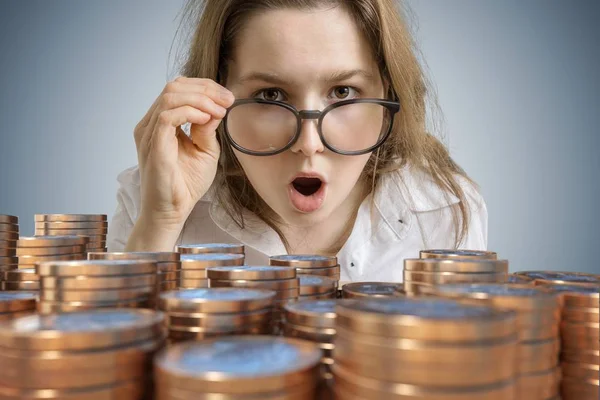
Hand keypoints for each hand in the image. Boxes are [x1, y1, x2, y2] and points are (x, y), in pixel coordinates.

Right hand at [133, 76, 234, 227]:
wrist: (173, 211)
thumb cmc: (186, 184)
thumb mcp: (205, 150)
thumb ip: (208, 128)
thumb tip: (216, 107)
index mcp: (160, 123)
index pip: (179, 89)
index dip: (205, 87)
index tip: (228, 98)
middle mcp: (150, 124)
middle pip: (174, 86)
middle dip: (205, 89)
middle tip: (227, 100)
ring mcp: (149, 133)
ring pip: (170, 96)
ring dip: (201, 99)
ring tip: (219, 110)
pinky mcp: (153, 145)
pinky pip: (167, 116)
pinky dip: (191, 111)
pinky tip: (207, 119)